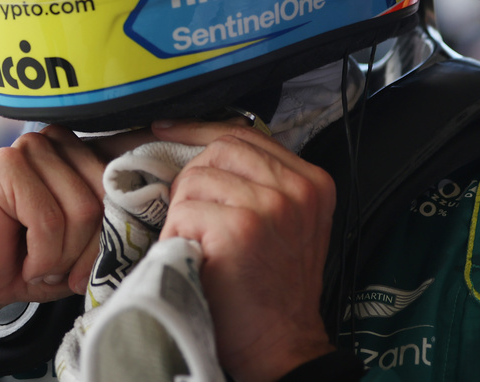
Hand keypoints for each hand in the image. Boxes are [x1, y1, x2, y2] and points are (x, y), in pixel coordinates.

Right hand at [0, 125, 151, 318]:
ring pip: (82, 210)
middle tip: (62, 266)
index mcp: (80, 149)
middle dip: (89, 248)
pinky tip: (23, 259)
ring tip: (39, 261)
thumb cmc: (28, 259)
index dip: (125, 220)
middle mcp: (57, 139)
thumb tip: (157, 218)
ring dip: (63, 256)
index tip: (114, 252)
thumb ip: (115, 224)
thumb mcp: (84, 243)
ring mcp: (30, 147)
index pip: (127, 174)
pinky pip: (49, 221)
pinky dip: (41, 256)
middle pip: (106, 198)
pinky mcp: (6, 166)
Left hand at [155, 119, 336, 381]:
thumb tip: (202, 150)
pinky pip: (184, 210)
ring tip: (196, 245)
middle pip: (219, 150)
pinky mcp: (240, 228)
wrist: (280, 348)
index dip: (199, 131)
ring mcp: (271, 207)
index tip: (167, 132)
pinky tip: (192, 258)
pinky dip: (176, 234)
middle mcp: (298, 188)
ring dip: (183, 213)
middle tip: (191, 217)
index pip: (245, 134)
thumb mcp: (284, 225)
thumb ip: (260, 183)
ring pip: (196, 179)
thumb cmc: (271, 290)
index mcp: (312, 182)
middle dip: (192, 179)